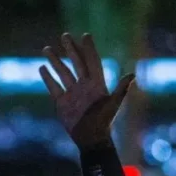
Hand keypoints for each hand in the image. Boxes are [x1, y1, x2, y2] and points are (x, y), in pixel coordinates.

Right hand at [39, 33, 134, 149]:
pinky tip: (42, 68)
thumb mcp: (113, 105)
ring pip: (62, 73)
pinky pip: (53, 87)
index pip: (92, 62)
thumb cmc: (104, 123)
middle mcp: (84, 86)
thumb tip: (132, 74)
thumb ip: (121, 89)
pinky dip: (48, 78)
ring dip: (55, 61)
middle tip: (64, 35)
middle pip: (76, 63)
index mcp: (97, 84)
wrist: (90, 140)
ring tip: (47, 48)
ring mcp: (72, 93)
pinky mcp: (62, 103)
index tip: (85, 35)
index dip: (89, 49)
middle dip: (70, 49)